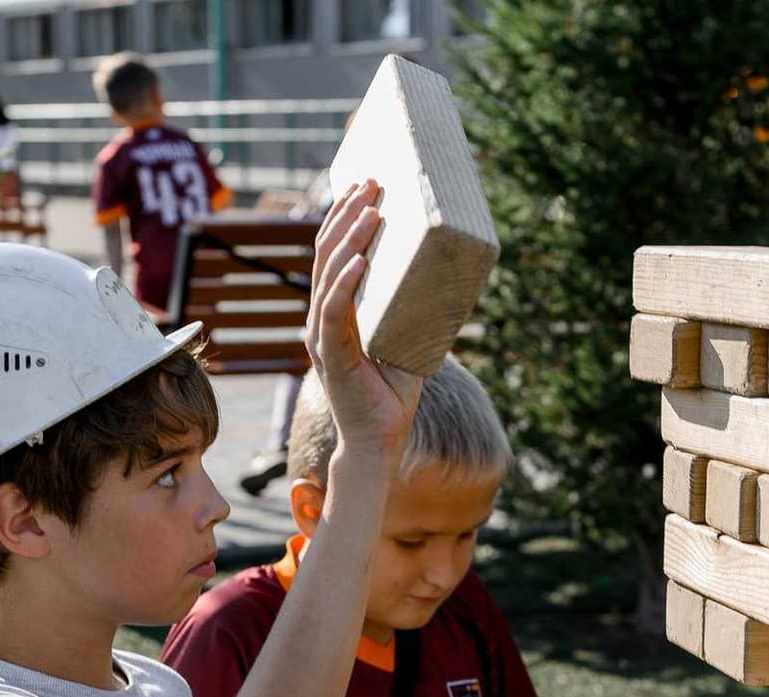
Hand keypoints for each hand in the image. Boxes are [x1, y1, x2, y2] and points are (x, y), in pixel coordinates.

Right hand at [305, 177, 421, 461]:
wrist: (380, 440)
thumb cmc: (392, 392)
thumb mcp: (405, 338)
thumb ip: (412, 309)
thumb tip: (446, 274)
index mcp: (336, 312)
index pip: (332, 256)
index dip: (344, 219)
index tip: (364, 187)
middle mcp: (322, 319)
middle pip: (326, 255)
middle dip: (347, 216)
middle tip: (371, 184)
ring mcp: (323, 337)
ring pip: (327, 276)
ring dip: (349, 240)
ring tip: (371, 211)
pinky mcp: (332, 357)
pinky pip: (333, 313)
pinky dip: (344, 284)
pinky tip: (359, 261)